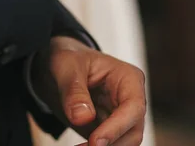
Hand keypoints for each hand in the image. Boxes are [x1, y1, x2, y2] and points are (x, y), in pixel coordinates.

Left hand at [31, 37, 145, 145]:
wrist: (60, 66)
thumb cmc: (69, 58)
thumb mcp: (66, 66)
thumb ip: (74, 91)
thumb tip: (83, 118)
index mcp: (128, 79)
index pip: (133, 108)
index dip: (117, 127)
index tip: (95, 142)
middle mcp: (130, 99)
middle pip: (133, 132)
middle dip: (111, 144)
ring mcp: (121, 117)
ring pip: (124, 143)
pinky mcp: (108, 130)